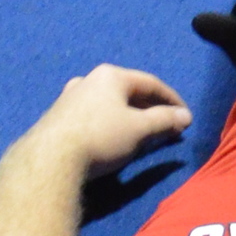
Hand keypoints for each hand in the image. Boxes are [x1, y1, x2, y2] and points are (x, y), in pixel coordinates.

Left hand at [36, 64, 189, 181]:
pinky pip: (93, 116)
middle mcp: (89, 80)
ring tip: (142, 134)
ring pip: (109, 104)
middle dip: (151, 110)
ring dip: (130, 117)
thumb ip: (164, 120)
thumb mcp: (139, 129)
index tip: (185, 118)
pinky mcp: (58, 117)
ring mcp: (70, 97)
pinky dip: (110, 124)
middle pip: (129, 92)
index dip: (172, 100)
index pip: (150, 83)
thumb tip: (185, 116)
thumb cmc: (101, 137)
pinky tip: (113, 140)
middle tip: (166, 127)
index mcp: (110, 75)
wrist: (50, 159)